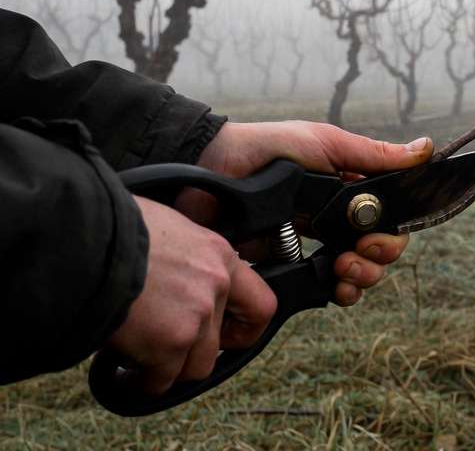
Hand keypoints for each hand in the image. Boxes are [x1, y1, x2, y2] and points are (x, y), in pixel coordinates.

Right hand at [108, 197, 276, 393]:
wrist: (81, 236)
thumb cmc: (111, 225)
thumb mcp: (163, 227)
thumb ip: (181, 258)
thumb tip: (169, 276)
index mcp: (218, 254)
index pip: (260, 304)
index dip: (243, 329)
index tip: (226, 339)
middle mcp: (216, 286)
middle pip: (218, 346)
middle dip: (190, 354)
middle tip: (163, 350)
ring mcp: (196, 316)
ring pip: (193, 368)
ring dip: (165, 368)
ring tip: (135, 356)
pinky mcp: (169, 342)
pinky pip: (159, 380)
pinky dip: (139, 381)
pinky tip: (119, 368)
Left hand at [188, 121, 431, 305]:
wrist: (211, 171)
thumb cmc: (266, 149)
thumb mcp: (324, 143)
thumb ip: (373, 155)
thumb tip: (424, 150)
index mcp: (349, 192)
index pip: (388, 221)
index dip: (391, 234)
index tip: (376, 236)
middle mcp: (337, 221)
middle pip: (380, 252)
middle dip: (378, 259)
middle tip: (358, 254)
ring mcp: (315, 247)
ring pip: (360, 274)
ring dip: (363, 277)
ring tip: (343, 269)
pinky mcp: (290, 268)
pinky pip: (326, 289)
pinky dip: (340, 292)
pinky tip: (335, 286)